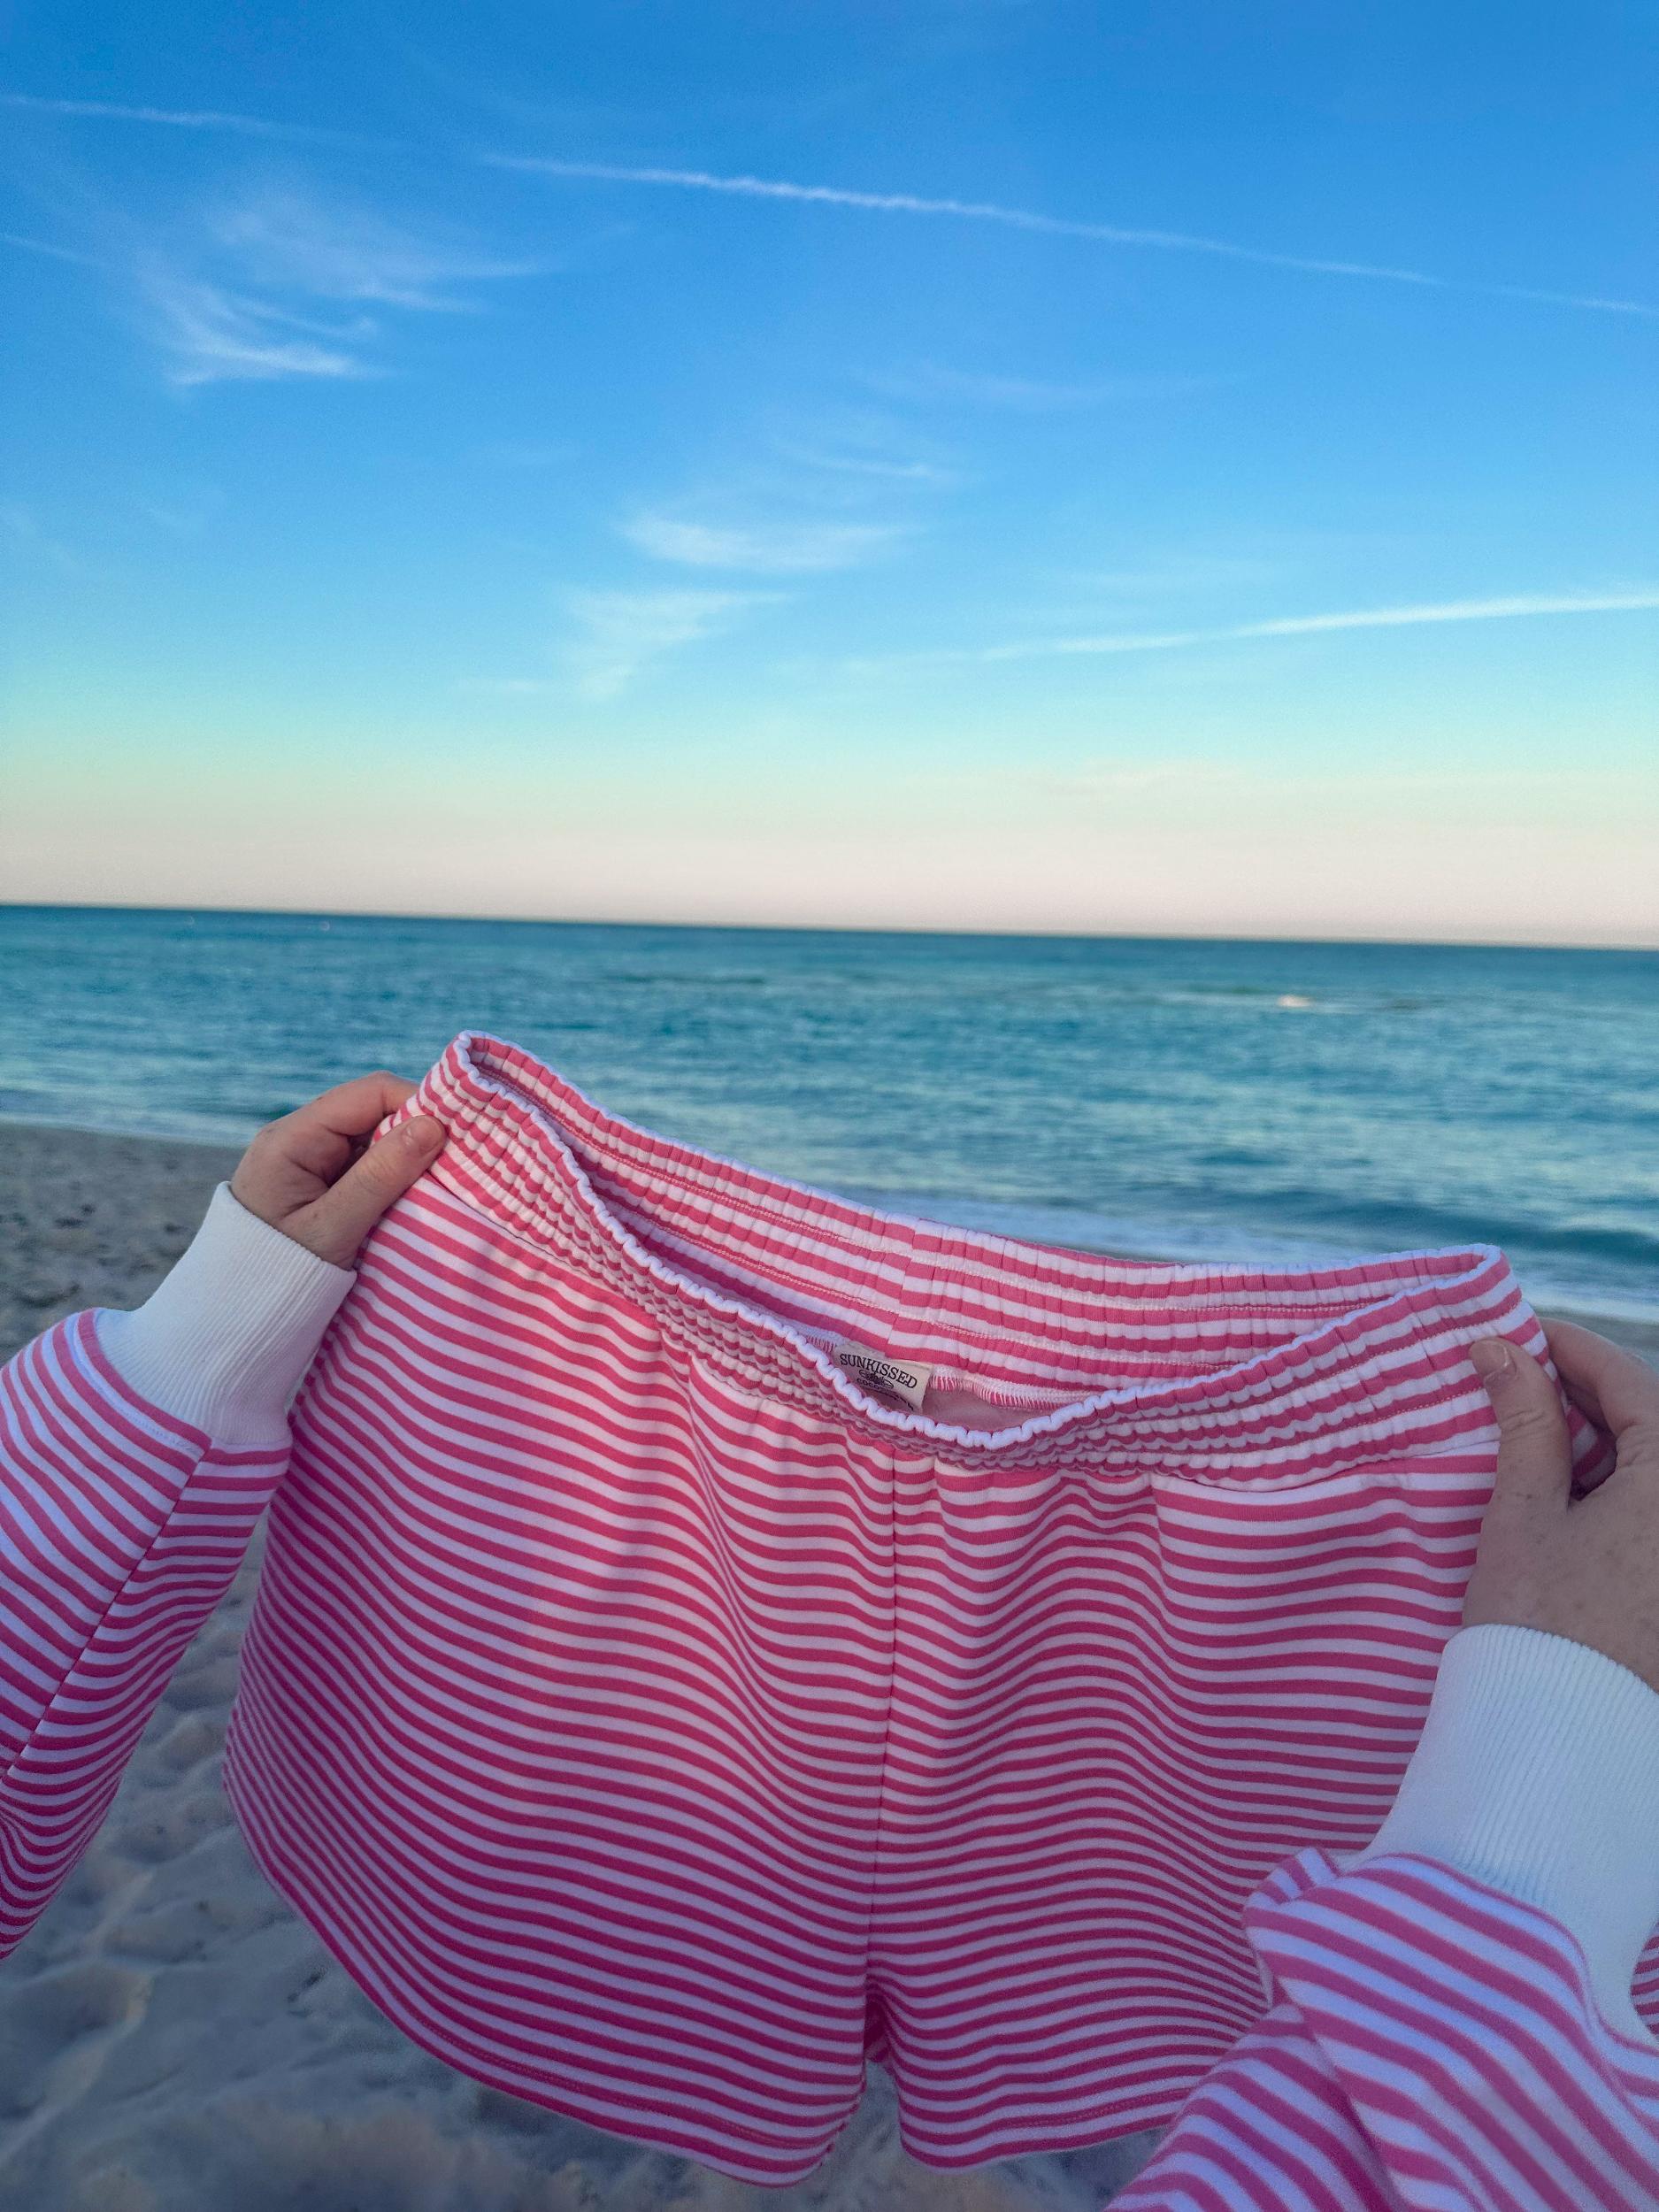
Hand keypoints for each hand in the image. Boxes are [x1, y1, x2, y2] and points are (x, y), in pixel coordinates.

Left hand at [229, 1072, 446, 1269]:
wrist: (235, 1314)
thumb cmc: (277, 1274)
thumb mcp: (332, 1228)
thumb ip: (381, 1176)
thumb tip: (435, 1126)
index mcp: (293, 1138)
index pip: (369, 1094)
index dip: (419, 1104)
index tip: (459, 1136)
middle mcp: (300, 1139)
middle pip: (375, 1112)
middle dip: (418, 1133)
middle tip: (457, 1165)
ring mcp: (310, 1161)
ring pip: (375, 1140)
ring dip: (409, 1159)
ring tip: (439, 1186)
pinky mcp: (320, 1183)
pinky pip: (367, 1165)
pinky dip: (394, 1177)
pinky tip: (413, 1199)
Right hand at [1462, 1319, 1658, 1692]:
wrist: (1564, 1743)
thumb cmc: (1539, 1623)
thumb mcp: (1523, 1511)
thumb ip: (1522, 1421)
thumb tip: (1501, 1349)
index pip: (1633, 1383)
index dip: (1571, 1348)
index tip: (1517, 1330)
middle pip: (1653, 1423)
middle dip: (1586, 1394)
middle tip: (1514, 1377)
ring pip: (1652, 1468)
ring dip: (1601, 1441)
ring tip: (1529, 1432)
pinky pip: (1650, 1512)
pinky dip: (1616, 1486)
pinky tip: (1564, 1488)